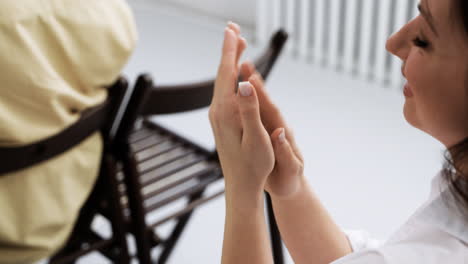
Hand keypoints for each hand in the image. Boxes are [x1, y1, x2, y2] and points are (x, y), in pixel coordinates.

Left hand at [209, 23, 274, 198]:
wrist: (240, 185)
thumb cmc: (254, 166)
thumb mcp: (257, 138)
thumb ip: (250, 109)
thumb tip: (244, 82)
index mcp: (227, 111)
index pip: (227, 74)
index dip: (230, 50)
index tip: (231, 30)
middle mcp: (217, 110)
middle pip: (222, 73)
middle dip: (228, 50)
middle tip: (233, 29)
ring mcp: (217, 115)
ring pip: (221, 82)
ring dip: (228, 62)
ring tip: (236, 45)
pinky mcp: (220, 120)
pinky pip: (223, 91)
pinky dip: (228, 77)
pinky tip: (234, 75)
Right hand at [239, 61, 304, 198]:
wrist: (290, 184)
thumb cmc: (290, 178)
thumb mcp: (290, 168)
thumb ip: (285, 151)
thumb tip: (279, 132)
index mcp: (282, 134)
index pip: (272, 111)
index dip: (263, 96)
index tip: (253, 78)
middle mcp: (276, 126)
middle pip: (264, 101)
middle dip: (255, 82)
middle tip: (243, 60)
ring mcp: (268, 127)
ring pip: (257, 103)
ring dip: (249, 84)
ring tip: (239, 65)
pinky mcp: (261, 130)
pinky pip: (251, 110)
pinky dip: (244, 97)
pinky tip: (235, 87)